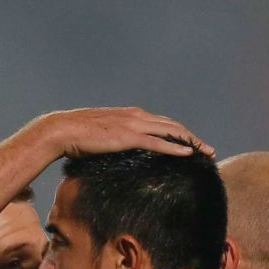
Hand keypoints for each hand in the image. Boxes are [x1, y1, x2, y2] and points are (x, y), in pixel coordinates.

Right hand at [32, 107, 214, 158]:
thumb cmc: (75, 136)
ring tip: (206, 153)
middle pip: (173, 125)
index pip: (162, 122)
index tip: (191, 144)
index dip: (179, 133)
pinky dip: (175, 148)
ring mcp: (133, 125)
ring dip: (191, 142)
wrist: (61, 130)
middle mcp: (136, 116)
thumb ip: (112, 140)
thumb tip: (115, 151)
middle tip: (207, 150)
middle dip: (193, 137)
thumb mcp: (99, 135)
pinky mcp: (128, 137)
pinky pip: (158, 142)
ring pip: (171, 131)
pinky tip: (189, 154)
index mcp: (130, 115)